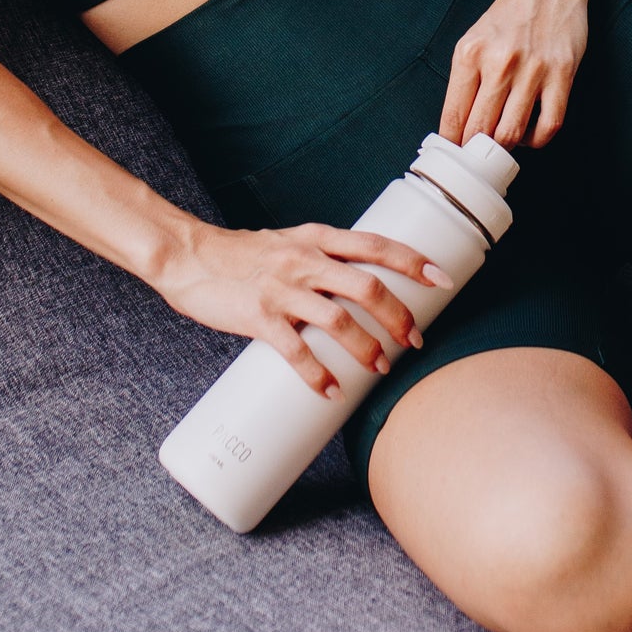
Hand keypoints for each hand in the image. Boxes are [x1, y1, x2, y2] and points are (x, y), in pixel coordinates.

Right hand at [157, 220, 451, 397]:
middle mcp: (304, 261)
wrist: (188, 257)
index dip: (412, 261)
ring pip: (340, 321)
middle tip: (414, 340)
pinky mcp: (260, 318)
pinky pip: (297, 352)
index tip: (442, 279)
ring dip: (367, 348)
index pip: (375, 245)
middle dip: (398, 316)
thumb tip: (355, 287)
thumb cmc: (240, 254)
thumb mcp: (287, 244)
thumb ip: (319, 261)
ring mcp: (283, 289)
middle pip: (367, 286)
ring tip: (380, 368)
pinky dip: (319, 375)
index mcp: (315, 240)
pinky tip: (332, 391)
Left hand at [441, 0, 590, 151]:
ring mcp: (533, 70)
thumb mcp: (472, 41)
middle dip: (475, 151)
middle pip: (480, 130)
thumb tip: (457, 128)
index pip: (453, 115)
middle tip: (476, 157)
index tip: (453, 155)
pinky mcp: (562, 74)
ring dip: (504, 147)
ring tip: (502, 143)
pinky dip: (536, 140)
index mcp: (470, 54)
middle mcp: (499, 63)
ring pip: (512, 133)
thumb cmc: (508, 17)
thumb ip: (464, 82)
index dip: (451, 143)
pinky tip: (529, 134)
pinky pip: (549, 125)